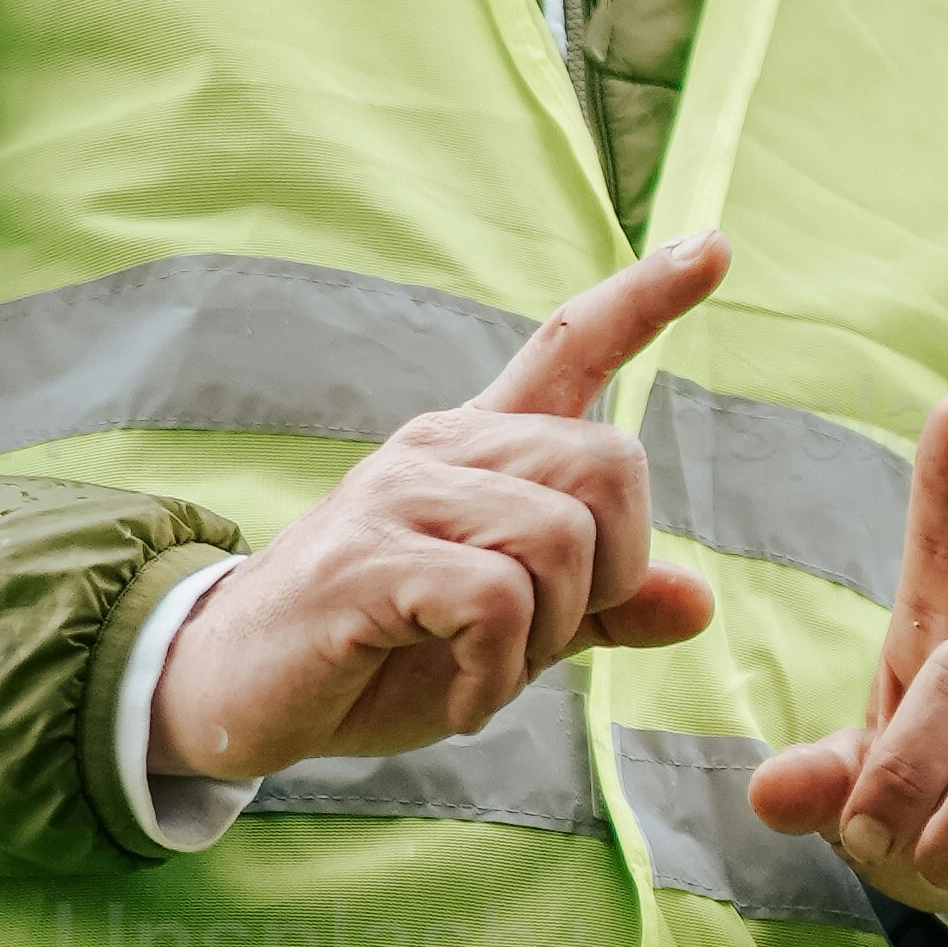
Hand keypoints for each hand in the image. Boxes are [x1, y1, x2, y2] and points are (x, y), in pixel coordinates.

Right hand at [151, 239, 728, 782]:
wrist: (230, 691)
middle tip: (541, 636)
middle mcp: (440, 450)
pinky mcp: (366, 558)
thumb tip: (697, 600)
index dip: (647, 298)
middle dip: (611, 573)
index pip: (570, 346)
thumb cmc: (373, 652)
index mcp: (477, 449)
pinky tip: (461, 700)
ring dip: (546, 634)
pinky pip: (497, 601)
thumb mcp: (505, 637)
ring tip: (485, 669)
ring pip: (560, 536)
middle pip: (608, 464)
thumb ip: (595, 610)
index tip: (717, 246)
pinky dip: (498, 676)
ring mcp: (397, 496)